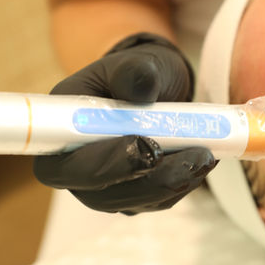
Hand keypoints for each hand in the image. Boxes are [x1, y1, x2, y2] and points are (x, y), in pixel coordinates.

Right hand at [32, 33, 216, 213]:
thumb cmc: (135, 74)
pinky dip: (182, 184)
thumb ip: (133, 71)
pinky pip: (156, 200)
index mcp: (58, 131)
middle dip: (150, 180)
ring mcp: (102, 186)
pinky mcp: (132, 194)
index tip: (143, 145)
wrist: (153, 88)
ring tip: (206, 156)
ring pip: (133, 201)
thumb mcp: (135, 62)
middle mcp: (74, 167)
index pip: (62, 167)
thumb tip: (142, 85)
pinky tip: (202, 161)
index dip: (99, 165)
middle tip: (192, 157)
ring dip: (173, 183)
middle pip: (100, 195)